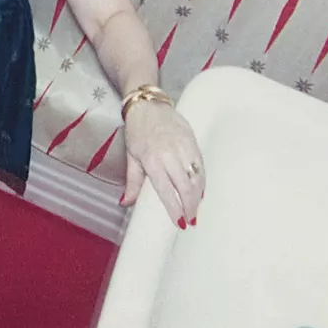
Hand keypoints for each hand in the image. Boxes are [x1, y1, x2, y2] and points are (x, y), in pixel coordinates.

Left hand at [120, 100, 204, 227]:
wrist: (147, 105)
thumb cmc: (137, 132)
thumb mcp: (131, 156)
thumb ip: (132, 182)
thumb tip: (125, 203)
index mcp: (152, 160)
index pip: (166, 190)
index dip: (174, 208)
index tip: (179, 223)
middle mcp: (169, 154)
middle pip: (185, 186)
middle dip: (190, 206)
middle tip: (191, 220)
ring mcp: (183, 147)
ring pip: (196, 177)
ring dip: (198, 195)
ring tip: (196, 208)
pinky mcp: (192, 140)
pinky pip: (201, 164)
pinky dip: (202, 179)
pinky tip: (201, 190)